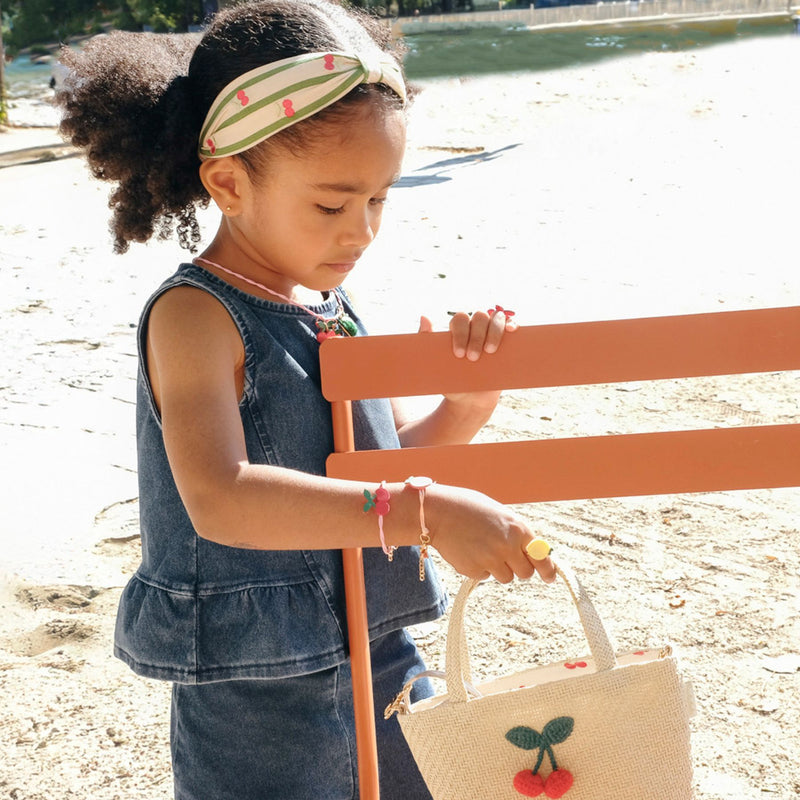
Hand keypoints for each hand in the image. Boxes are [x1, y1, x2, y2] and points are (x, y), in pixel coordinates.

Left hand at [418, 309, 516, 412]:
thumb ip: (427, 341)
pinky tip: (511, 331)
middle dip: (476, 336)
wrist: (470, 400)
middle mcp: (475, 328)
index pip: (460, 320)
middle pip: (479, 317)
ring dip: (493, 332)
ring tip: (489, 352)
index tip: (459, 354)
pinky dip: (512, 324)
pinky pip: (511, 325)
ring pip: (495, 318)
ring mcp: (492, 333)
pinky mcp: (507, 341)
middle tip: (472, 358)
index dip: (461, 333)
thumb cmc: (451, 380)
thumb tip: (424, 317)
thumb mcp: (436, 364)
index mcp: (458, 330)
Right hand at [428, 484, 556, 584]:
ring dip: (498, 568)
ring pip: (505, 577)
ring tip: (482, 548)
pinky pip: (485, 576)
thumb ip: (516, 533)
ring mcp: (491, 560)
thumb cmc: (469, 508)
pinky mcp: (474, 571)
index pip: (541, 557)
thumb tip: (533, 553)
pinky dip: (479, 567)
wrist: (438, 512)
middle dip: (518, 567)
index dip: (548, 570)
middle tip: (504, 556)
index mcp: (518, 529)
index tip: (549, 577)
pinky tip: (469, 550)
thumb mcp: (500, 514)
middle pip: (525, 573)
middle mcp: (508, 547)